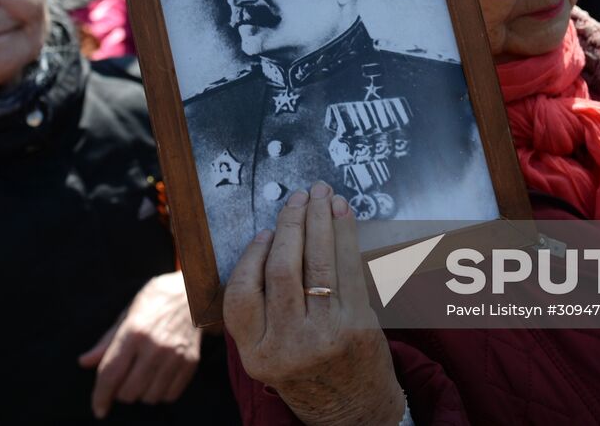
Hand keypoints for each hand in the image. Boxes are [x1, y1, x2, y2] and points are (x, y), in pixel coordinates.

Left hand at [77, 271, 201, 418]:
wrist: (192, 295)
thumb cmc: (154, 303)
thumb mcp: (127, 314)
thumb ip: (106, 342)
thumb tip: (84, 362)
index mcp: (133, 332)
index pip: (110, 374)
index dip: (100, 396)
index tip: (98, 409)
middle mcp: (154, 347)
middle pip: (128, 392)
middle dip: (120, 392)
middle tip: (124, 379)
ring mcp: (174, 356)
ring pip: (148, 398)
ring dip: (141, 393)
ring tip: (142, 376)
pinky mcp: (190, 363)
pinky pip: (168, 396)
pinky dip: (160, 393)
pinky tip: (158, 377)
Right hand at [224, 182, 405, 425]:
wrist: (353, 411)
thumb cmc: (308, 373)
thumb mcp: (271, 353)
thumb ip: (263, 309)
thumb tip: (272, 240)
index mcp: (257, 354)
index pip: (241, 293)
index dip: (252, 255)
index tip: (266, 232)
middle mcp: (288, 346)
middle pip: (282, 269)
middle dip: (291, 224)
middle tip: (298, 198)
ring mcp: (326, 335)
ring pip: (317, 263)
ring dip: (319, 220)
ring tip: (320, 195)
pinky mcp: (358, 326)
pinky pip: (348, 269)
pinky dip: (345, 235)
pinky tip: (342, 215)